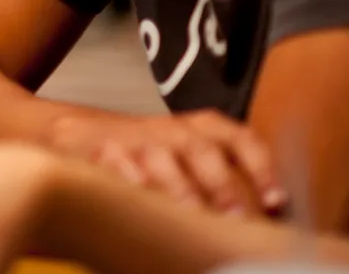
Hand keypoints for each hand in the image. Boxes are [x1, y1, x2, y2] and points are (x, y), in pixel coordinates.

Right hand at [48, 108, 283, 214]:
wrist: (73, 132)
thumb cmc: (145, 156)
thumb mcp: (184, 156)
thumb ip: (220, 180)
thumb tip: (263, 220)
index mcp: (199, 128)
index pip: (238, 137)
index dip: (260, 166)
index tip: (274, 200)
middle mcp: (169, 129)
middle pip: (200, 149)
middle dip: (220, 184)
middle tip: (236, 216)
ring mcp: (134, 139)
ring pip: (162, 159)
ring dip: (179, 189)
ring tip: (191, 215)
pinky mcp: (100, 150)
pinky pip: (117, 164)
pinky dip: (130, 180)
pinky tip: (140, 199)